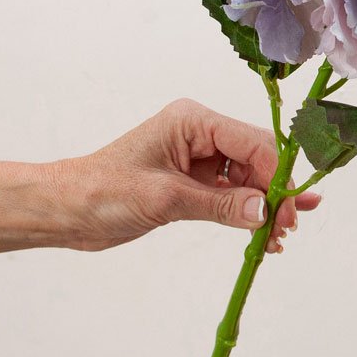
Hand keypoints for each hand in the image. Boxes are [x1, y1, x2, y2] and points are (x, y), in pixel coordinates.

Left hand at [56, 98, 320, 253]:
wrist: (67, 210)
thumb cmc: (103, 191)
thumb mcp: (166, 198)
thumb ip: (221, 206)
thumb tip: (265, 213)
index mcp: (193, 121)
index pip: (251, 142)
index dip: (276, 174)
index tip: (289, 209)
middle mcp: (200, 134)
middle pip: (256, 159)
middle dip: (275, 192)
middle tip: (289, 226)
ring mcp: (198, 160)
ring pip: (248, 180)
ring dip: (265, 206)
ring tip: (282, 235)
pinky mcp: (193, 184)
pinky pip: (231, 196)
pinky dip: (248, 214)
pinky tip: (264, 233)